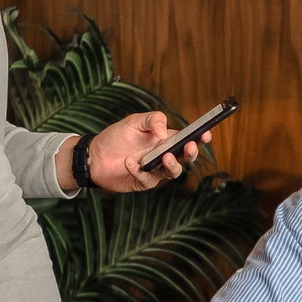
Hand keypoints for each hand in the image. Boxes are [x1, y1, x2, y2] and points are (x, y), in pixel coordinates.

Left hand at [80, 110, 209, 193]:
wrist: (95, 155)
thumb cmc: (117, 137)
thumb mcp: (134, 121)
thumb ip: (152, 120)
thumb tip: (164, 133)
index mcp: (167, 140)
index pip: (188, 139)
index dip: (200, 138)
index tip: (206, 133)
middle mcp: (164, 155)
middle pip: (185, 158)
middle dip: (191, 153)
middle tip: (189, 146)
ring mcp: (156, 170)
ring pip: (173, 172)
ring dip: (172, 165)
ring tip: (164, 156)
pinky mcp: (144, 182)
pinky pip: (148, 178)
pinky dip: (138, 170)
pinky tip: (129, 162)